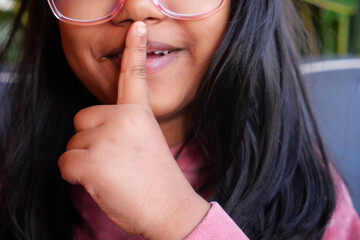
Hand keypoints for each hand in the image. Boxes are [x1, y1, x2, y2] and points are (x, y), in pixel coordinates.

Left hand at [58, 22, 209, 239]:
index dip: (134, 50)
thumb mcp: (146, 144)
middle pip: (83, 118)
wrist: (168, 207)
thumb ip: (123, 128)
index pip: (134, 76)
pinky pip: (65, 163)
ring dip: (85, 159)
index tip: (138, 28)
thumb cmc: (158, 180)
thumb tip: (94, 131)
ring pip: (73, 143)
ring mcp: (105, 137)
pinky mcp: (90, 160)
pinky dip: (76, 176)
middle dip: (90, 138)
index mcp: (139, 114)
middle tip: (113, 159)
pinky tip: (100, 182)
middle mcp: (121, 118)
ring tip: (112, 173)